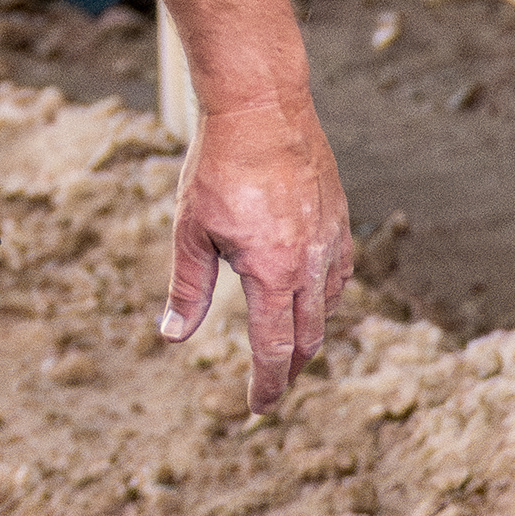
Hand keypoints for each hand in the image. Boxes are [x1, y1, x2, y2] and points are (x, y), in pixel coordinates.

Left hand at [157, 93, 352, 411]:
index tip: (258, 409)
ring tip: (292, 350)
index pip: (274, 350)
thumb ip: (187, 289)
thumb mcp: (190, 230)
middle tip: (274, 388)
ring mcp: (331, 240)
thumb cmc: (217, 165)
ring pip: (328, 307)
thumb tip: (173, 338)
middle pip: (307, 338)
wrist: (261, 106)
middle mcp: (309, 263)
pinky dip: (327, 297)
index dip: (267, 386)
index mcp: (272, 272)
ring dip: (310, 335)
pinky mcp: (339, 218)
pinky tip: (314, 298)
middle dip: (291, 370)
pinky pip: (341, 273)